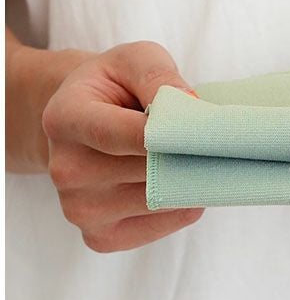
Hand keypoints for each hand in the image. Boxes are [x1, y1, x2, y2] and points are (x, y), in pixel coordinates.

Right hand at [41, 41, 204, 252]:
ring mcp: (79, 210)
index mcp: (65, 119)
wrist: (80, 126)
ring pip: (165, 198)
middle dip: (192, 153)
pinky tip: (177, 181)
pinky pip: (167, 222)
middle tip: (215, 138)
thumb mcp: (133, 61)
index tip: (210, 128)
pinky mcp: (100, 238)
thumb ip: (159, 76)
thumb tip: (191, 109)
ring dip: (192, 177)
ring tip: (188, 154)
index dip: (176, 133)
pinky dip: (186, 202)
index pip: (129, 135)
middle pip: (153, 170)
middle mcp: (65, 170)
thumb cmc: (114, 89)